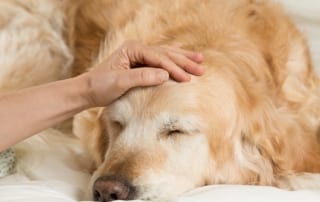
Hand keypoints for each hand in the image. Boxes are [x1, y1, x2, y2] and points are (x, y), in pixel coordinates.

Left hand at [80, 40, 203, 106]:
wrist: (88, 90)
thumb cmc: (101, 86)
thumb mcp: (120, 82)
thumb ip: (142, 77)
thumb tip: (165, 75)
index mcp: (133, 50)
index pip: (159, 58)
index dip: (174, 68)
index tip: (188, 79)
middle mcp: (137, 49)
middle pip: (166, 53)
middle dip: (184, 61)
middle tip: (202, 68)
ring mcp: (139, 55)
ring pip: (166, 54)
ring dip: (183, 58)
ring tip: (200, 59)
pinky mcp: (139, 63)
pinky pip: (160, 59)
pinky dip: (172, 57)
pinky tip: (181, 51)